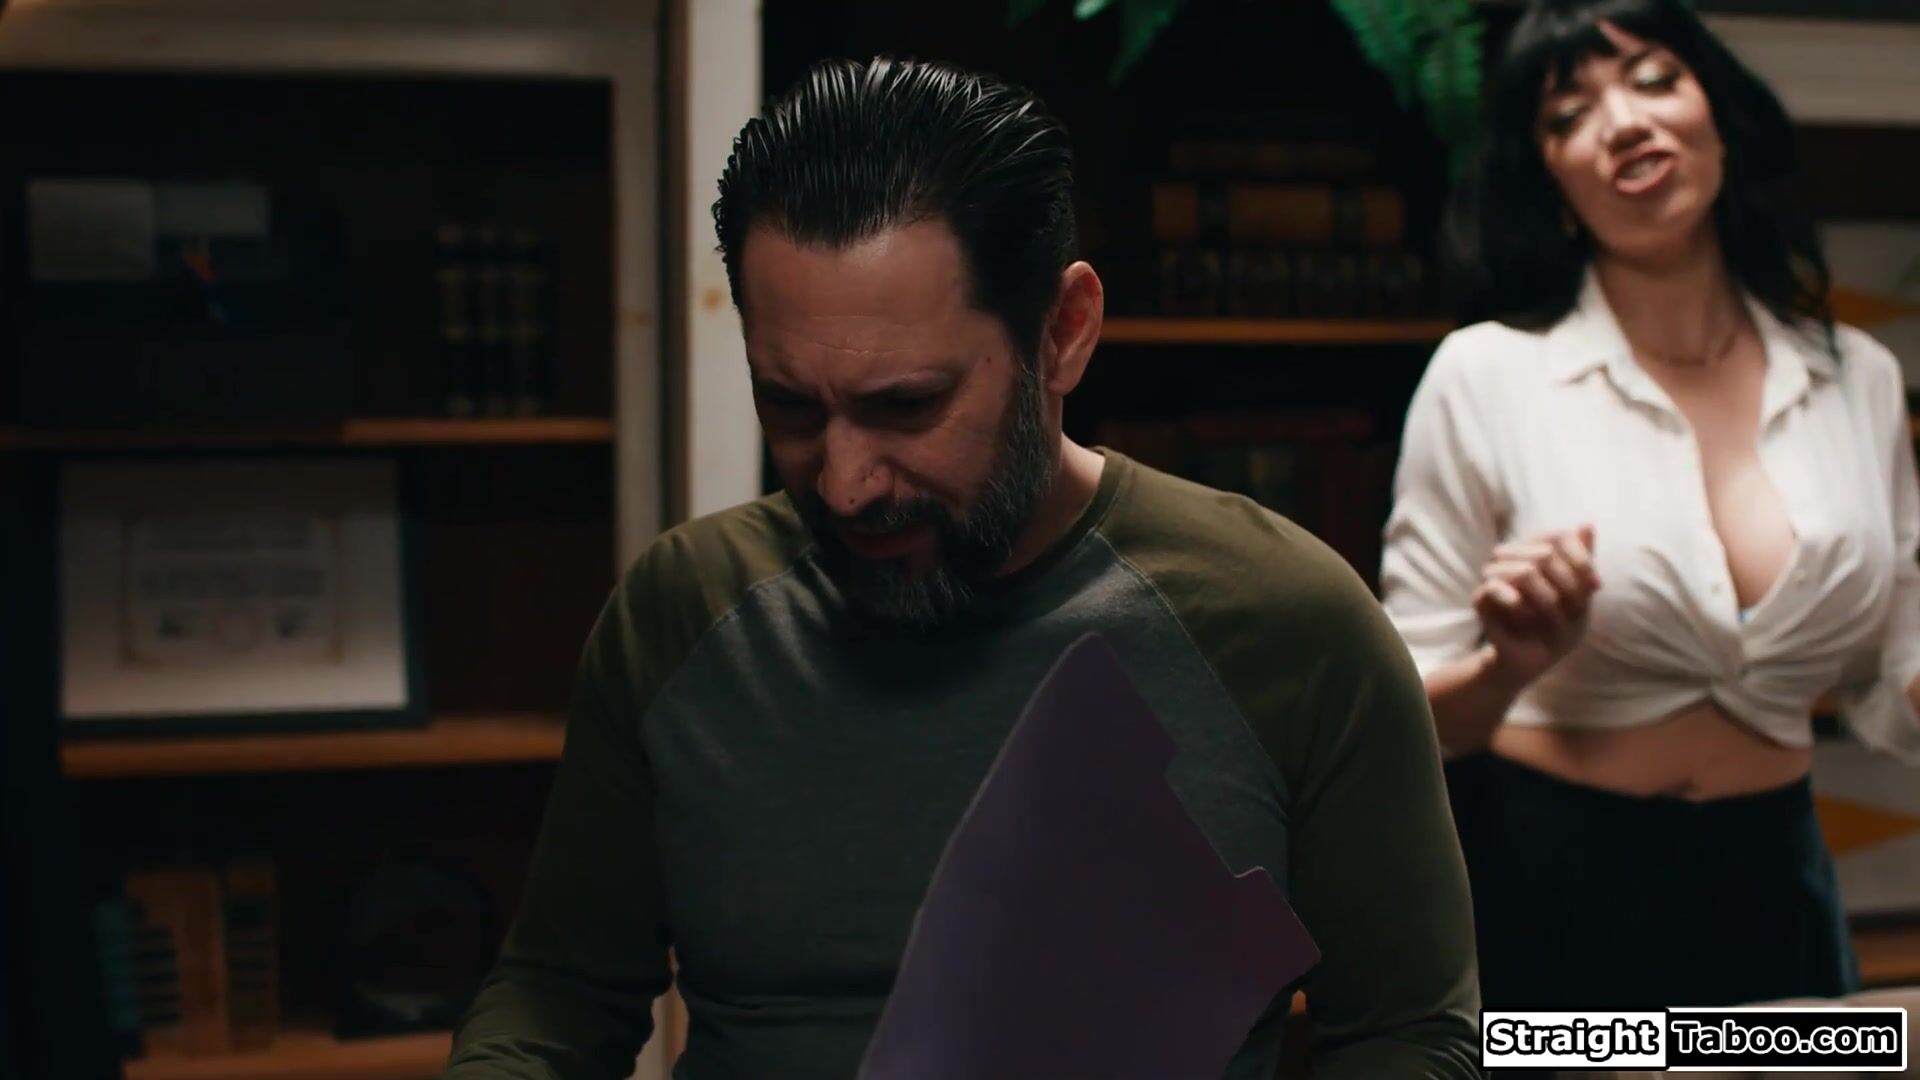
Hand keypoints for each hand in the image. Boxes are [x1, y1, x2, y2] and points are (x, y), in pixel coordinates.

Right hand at [1472, 525, 1600, 690]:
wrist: (1533, 660)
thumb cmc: (1559, 625)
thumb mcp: (1581, 596)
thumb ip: (1583, 561)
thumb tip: (1587, 523)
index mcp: (1537, 551)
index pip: (1559, 537)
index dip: (1580, 559)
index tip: (1596, 586)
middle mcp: (1514, 557)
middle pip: (1545, 554)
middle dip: (1568, 586)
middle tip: (1575, 612)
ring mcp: (1495, 575)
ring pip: (1526, 571)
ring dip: (1548, 601)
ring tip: (1553, 620)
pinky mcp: (1482, 597)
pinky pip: (1499, 589)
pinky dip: (1521, 608)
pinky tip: (1528, 619)